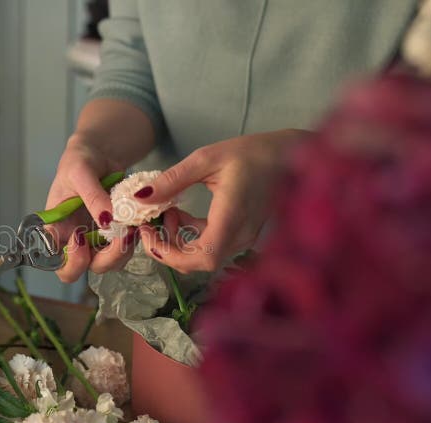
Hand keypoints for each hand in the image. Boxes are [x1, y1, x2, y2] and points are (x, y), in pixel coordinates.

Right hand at [46, 137, 139, 281]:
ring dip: (123, 249)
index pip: (58, 262)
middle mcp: (76, 241)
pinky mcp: (117, 235)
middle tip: (121, 234)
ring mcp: (97, 240)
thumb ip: (92, 196)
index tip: (81, 236)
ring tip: (132, 225)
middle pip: (87, 268)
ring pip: (110, 262)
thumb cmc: (80, 161)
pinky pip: (127, 247)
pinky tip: (139, 221)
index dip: (72, 261)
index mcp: (58, 230)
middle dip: (106, 257)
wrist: (101, 154)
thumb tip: (108, 221)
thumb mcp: (80, 172)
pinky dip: (135, 239)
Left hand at [136, 129, 311, 272]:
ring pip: (202, 256)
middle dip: (168, 248)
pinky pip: (210, 246)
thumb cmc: (252, 153)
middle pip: (198, 262)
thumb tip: (140, 197)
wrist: (291, 155)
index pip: (202, 257)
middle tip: (150, 224)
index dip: (170, 255)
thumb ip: (172, 179)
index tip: (148, 234)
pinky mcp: (242, 236)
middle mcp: (240, 236)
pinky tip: (181, 213)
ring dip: (177, 240)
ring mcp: (243, 239)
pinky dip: (190, 235)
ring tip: (167, 211)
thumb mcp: (206, 159)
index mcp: (232, 218)